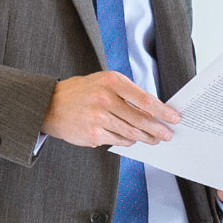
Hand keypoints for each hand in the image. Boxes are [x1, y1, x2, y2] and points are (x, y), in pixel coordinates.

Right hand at [41, 71, 178, 147]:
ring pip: (132, 132)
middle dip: (158, 128)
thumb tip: (152, 109)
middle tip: (168, 134)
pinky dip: (128, 140)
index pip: (144, 98)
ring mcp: (99, 118)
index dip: (162, 110)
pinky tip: (132, 139)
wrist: (49, 105)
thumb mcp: (102, 82)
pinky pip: (119, 140)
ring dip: (146, 137)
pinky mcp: (94, 135)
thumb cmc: (80, 93)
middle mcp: (105, 98)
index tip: (174, 117)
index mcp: (111, 81)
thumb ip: (125, 93)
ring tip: (154, 139)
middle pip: (141, 118)